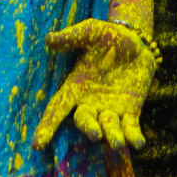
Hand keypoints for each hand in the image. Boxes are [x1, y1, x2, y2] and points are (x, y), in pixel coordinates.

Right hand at [35, 18, 157, 150]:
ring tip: (117, 143)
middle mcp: (90, 103)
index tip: (37, 144)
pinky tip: (138, 143)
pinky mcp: (131, 111)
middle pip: (84, 121)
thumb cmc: (109, 37)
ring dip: (112, 137)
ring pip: (108, 128)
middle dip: (88, 128)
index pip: (57, 109)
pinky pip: (130, 128)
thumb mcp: (91, 31)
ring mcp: (111, 109)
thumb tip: (49, 39)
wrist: (137, 42)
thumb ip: (72, 37)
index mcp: (75, 87)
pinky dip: (133, 137)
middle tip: (94, 134)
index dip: (47, 126)